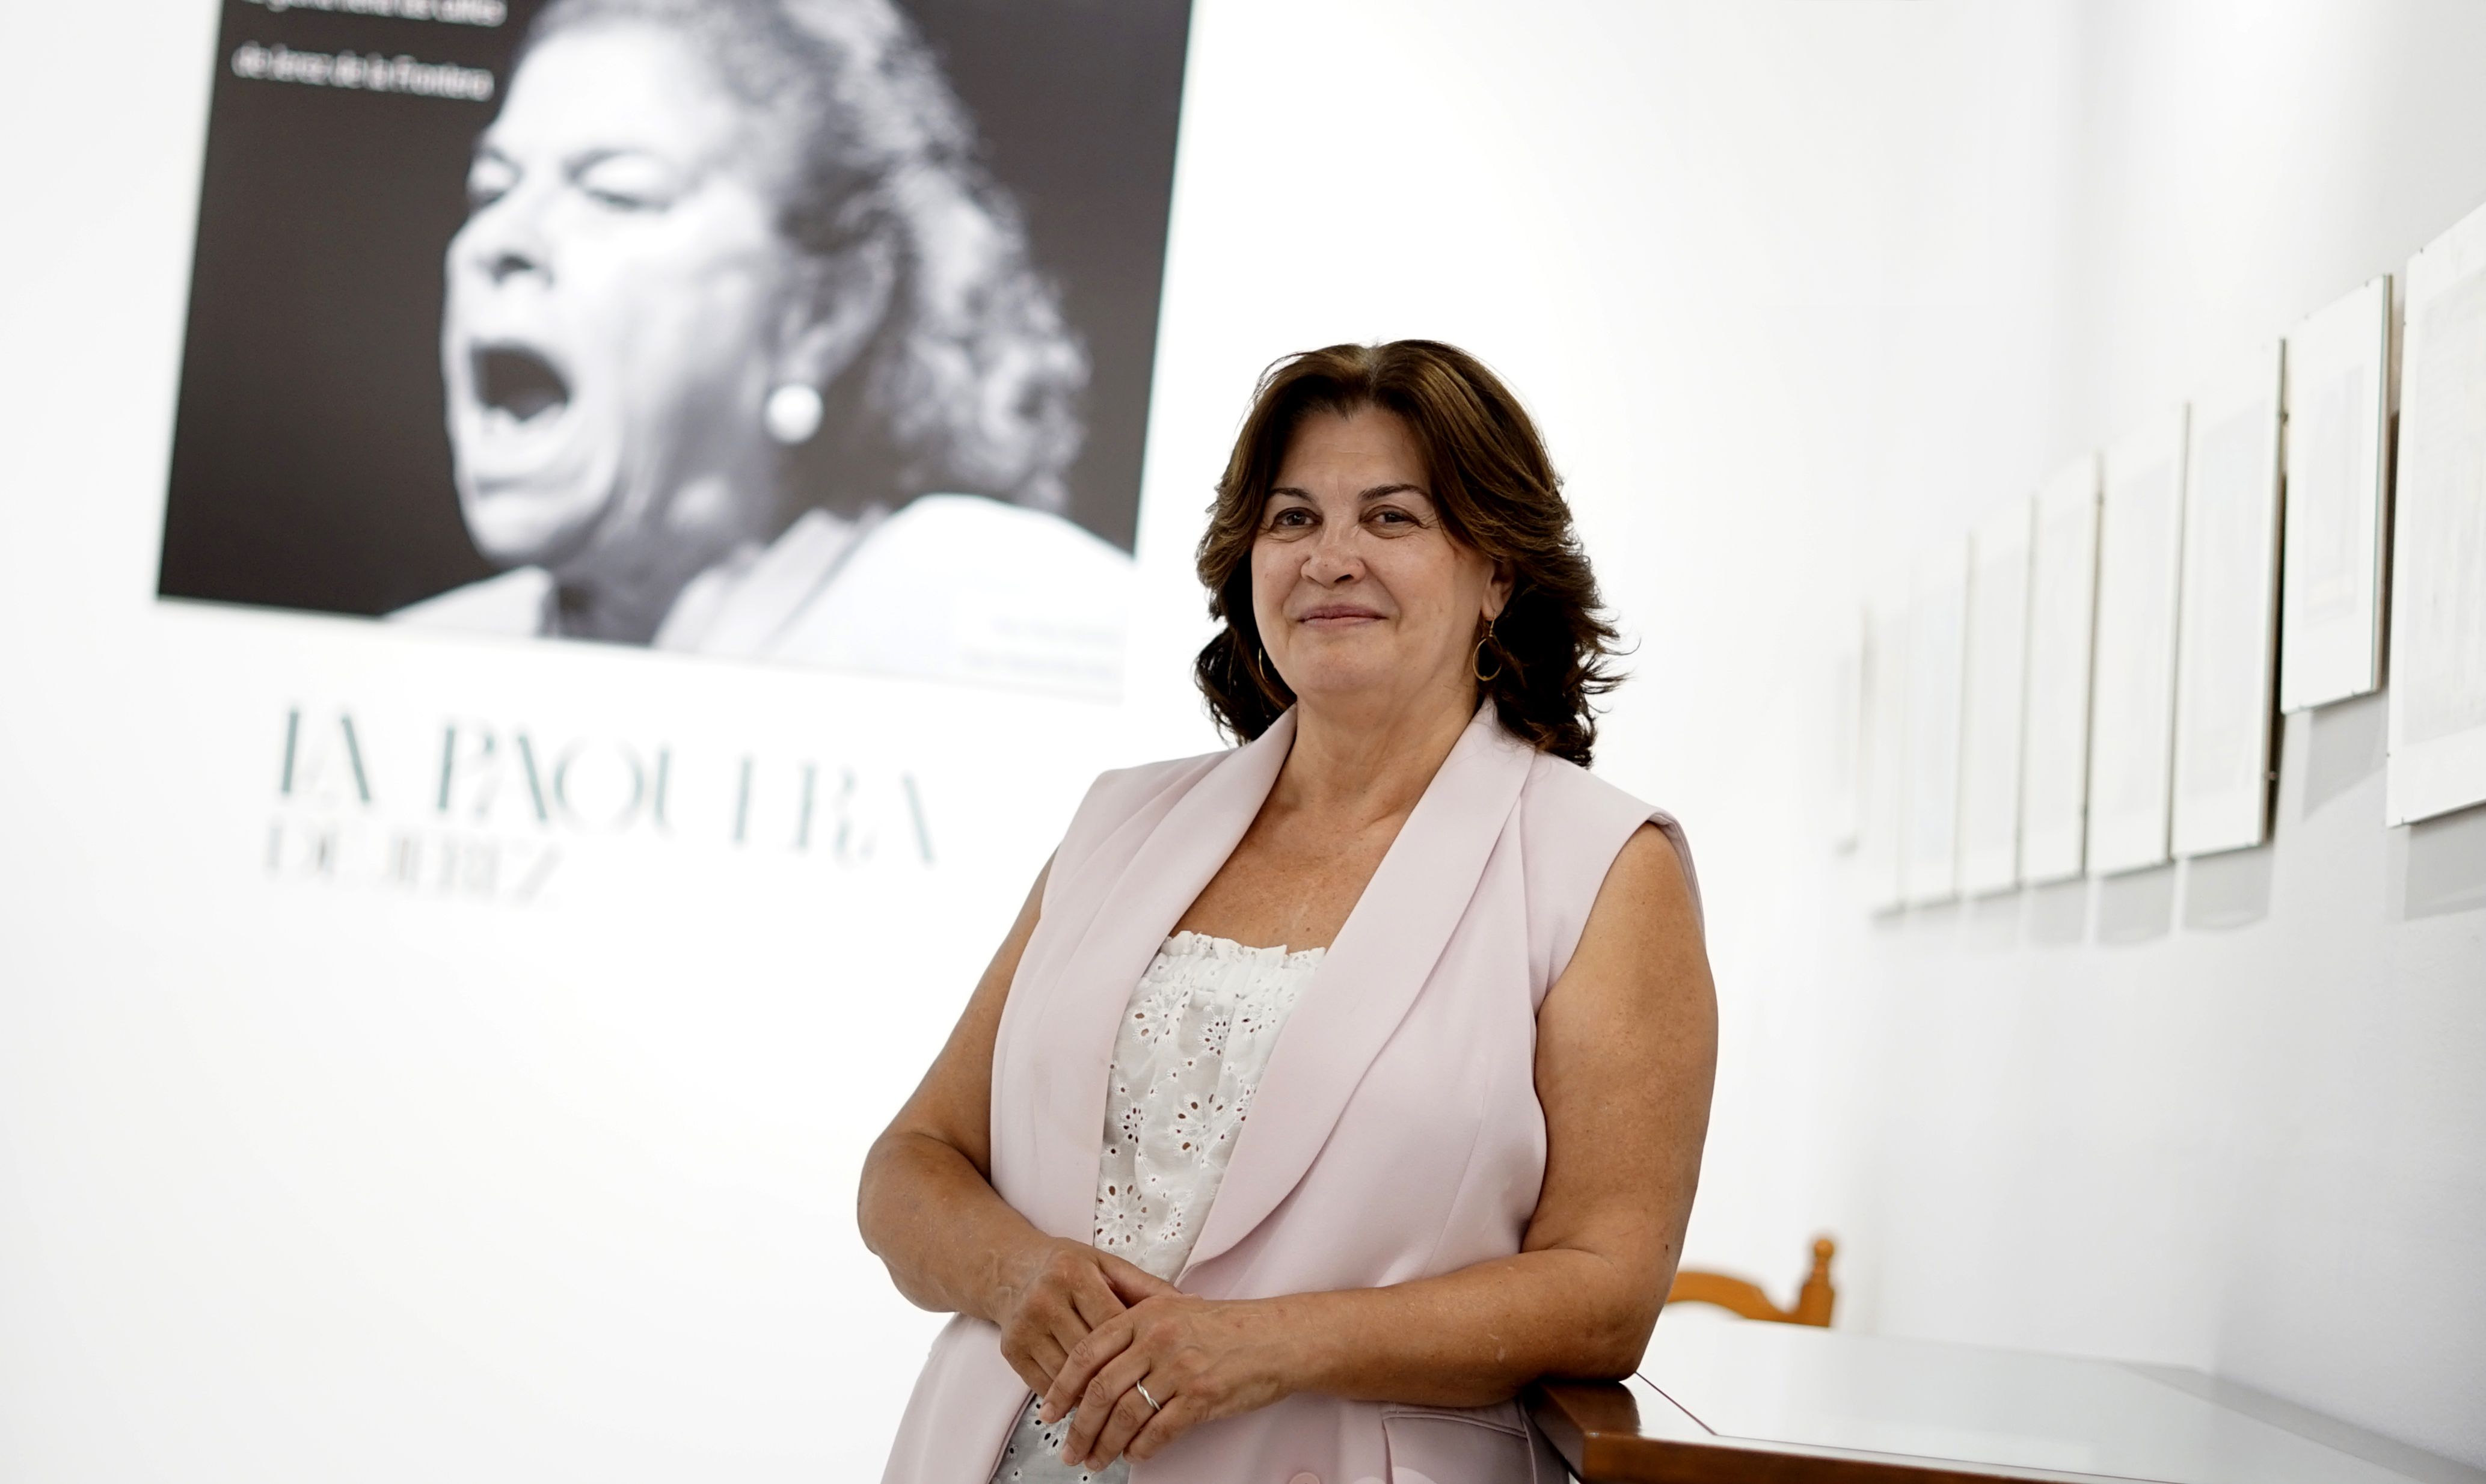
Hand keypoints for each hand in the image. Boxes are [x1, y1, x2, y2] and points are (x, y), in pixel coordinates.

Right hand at [992, 1239, 1177, 1395]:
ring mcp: (1024, 1326)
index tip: (1160, 1369)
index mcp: (1074, 1273)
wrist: (1012, 1270)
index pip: (1113, 1322)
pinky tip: (1089, 1408)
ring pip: (1068, 1375)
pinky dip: (1069, 1400)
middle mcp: (1045, 1299)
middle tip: (1148, 1402)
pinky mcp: (1011, 1350)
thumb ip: (1148, 1288)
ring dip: (1094, 1399)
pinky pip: (1045, 1385)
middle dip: (1119, 1380)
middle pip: (1090, 1353)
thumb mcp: (1108, 1266)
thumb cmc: (1070, 1270)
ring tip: (1121, 1414)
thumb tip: (1195, 1302)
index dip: (1137, 1348)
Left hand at [1043, 1293, 1296, 1467]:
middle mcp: (1158, 1337)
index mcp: (1145, 1313)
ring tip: (1096, 1460)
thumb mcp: (1175, 1311)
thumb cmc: (1229, 1327)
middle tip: (1068, 1448)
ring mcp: (1180, 1366)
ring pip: (1125, 1414)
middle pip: (1101, 1389)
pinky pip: (1158, 1430)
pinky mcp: (1201, 1395)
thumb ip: (1136, 1329)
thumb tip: (1095, 1366)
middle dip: (1078, 1426)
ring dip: (1105, 1444)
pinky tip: (1133, 1455)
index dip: (1062, 1386)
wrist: (1278, 1337)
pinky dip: (1141, 1448)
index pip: (1088, 1352)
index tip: (1050, 1410)